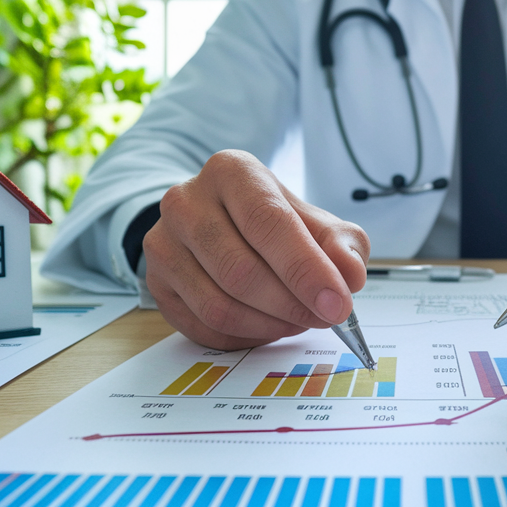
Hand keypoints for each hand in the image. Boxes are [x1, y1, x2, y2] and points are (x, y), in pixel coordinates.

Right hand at [143, 150, 369, 349]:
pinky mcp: (156, 282)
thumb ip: (341, 245)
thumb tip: (350, 275)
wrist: (222, 225)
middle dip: (291, 304)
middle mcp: (186, 200)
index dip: (305, 269)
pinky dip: (244, 335)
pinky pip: (203, 326)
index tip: (338, 304)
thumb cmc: (275, 223)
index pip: (267, 222)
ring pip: (219, 305)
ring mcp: (163, 242)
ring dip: (269, 324)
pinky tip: (266, 324)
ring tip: (297, 319)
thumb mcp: (317, 223)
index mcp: (231, 171)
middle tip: (323, 317)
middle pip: (240, 270)